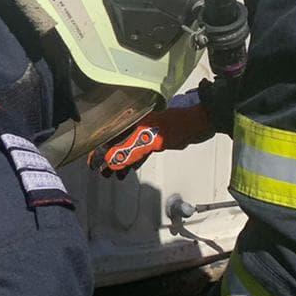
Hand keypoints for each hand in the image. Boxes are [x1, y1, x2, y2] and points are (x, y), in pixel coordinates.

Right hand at [88, 91, 213, 177]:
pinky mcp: (156, 138)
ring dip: (121, 162)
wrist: (201, 122)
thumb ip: (132, 151)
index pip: (110, 136)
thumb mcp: (153, 139)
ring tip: (115, 176)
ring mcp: (146, 131)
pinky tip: (130, 170)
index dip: (100, 150)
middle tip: (103, 174)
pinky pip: (140, 151)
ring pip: (128, 149)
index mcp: (132, 119)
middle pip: (117, 143)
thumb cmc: (178, 126)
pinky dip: (134, 160)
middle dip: (109, 159)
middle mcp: (136, 124)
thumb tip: (112, 162)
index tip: (93, 165)